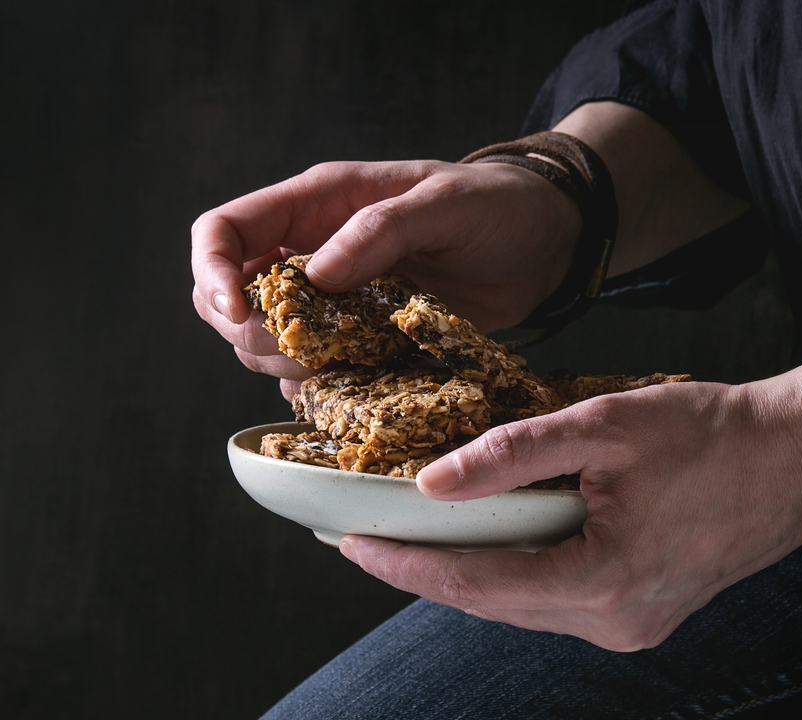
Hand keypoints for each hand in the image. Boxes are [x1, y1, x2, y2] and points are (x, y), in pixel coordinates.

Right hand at [191, 159, 580, 390]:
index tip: (238, 311)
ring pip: (267, 343)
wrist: (545, 244)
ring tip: (343, 364)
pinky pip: (317, 371)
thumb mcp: (445, 204)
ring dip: (286, 364)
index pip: (223, 231)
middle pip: (229, 298)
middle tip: (304, 350)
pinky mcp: (366, 339)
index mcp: (318, 204)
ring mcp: (337, 301)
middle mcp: (313, 252)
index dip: (211, 272)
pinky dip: (322, 387)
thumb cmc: (497, 206)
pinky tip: (356, 387)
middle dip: (250, 331)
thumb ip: (382, 230)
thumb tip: (316, 275)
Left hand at [338, 347, 801, 650]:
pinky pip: (560, 600)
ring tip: (423, 533)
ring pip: (525, 605)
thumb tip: (433, 483)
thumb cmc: (715, 434)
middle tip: (372, 534)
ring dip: (476, 571)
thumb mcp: (606, 426)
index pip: (476, 583)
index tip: (349, 545)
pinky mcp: (646, 616)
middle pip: (494, 602)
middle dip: (431, 569)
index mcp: (604, 581)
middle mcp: (615, 622)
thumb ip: (515, 454)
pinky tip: (500, 538)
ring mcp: (633, 627)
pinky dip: (521, 570)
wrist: (799, 457)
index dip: (406, 565)